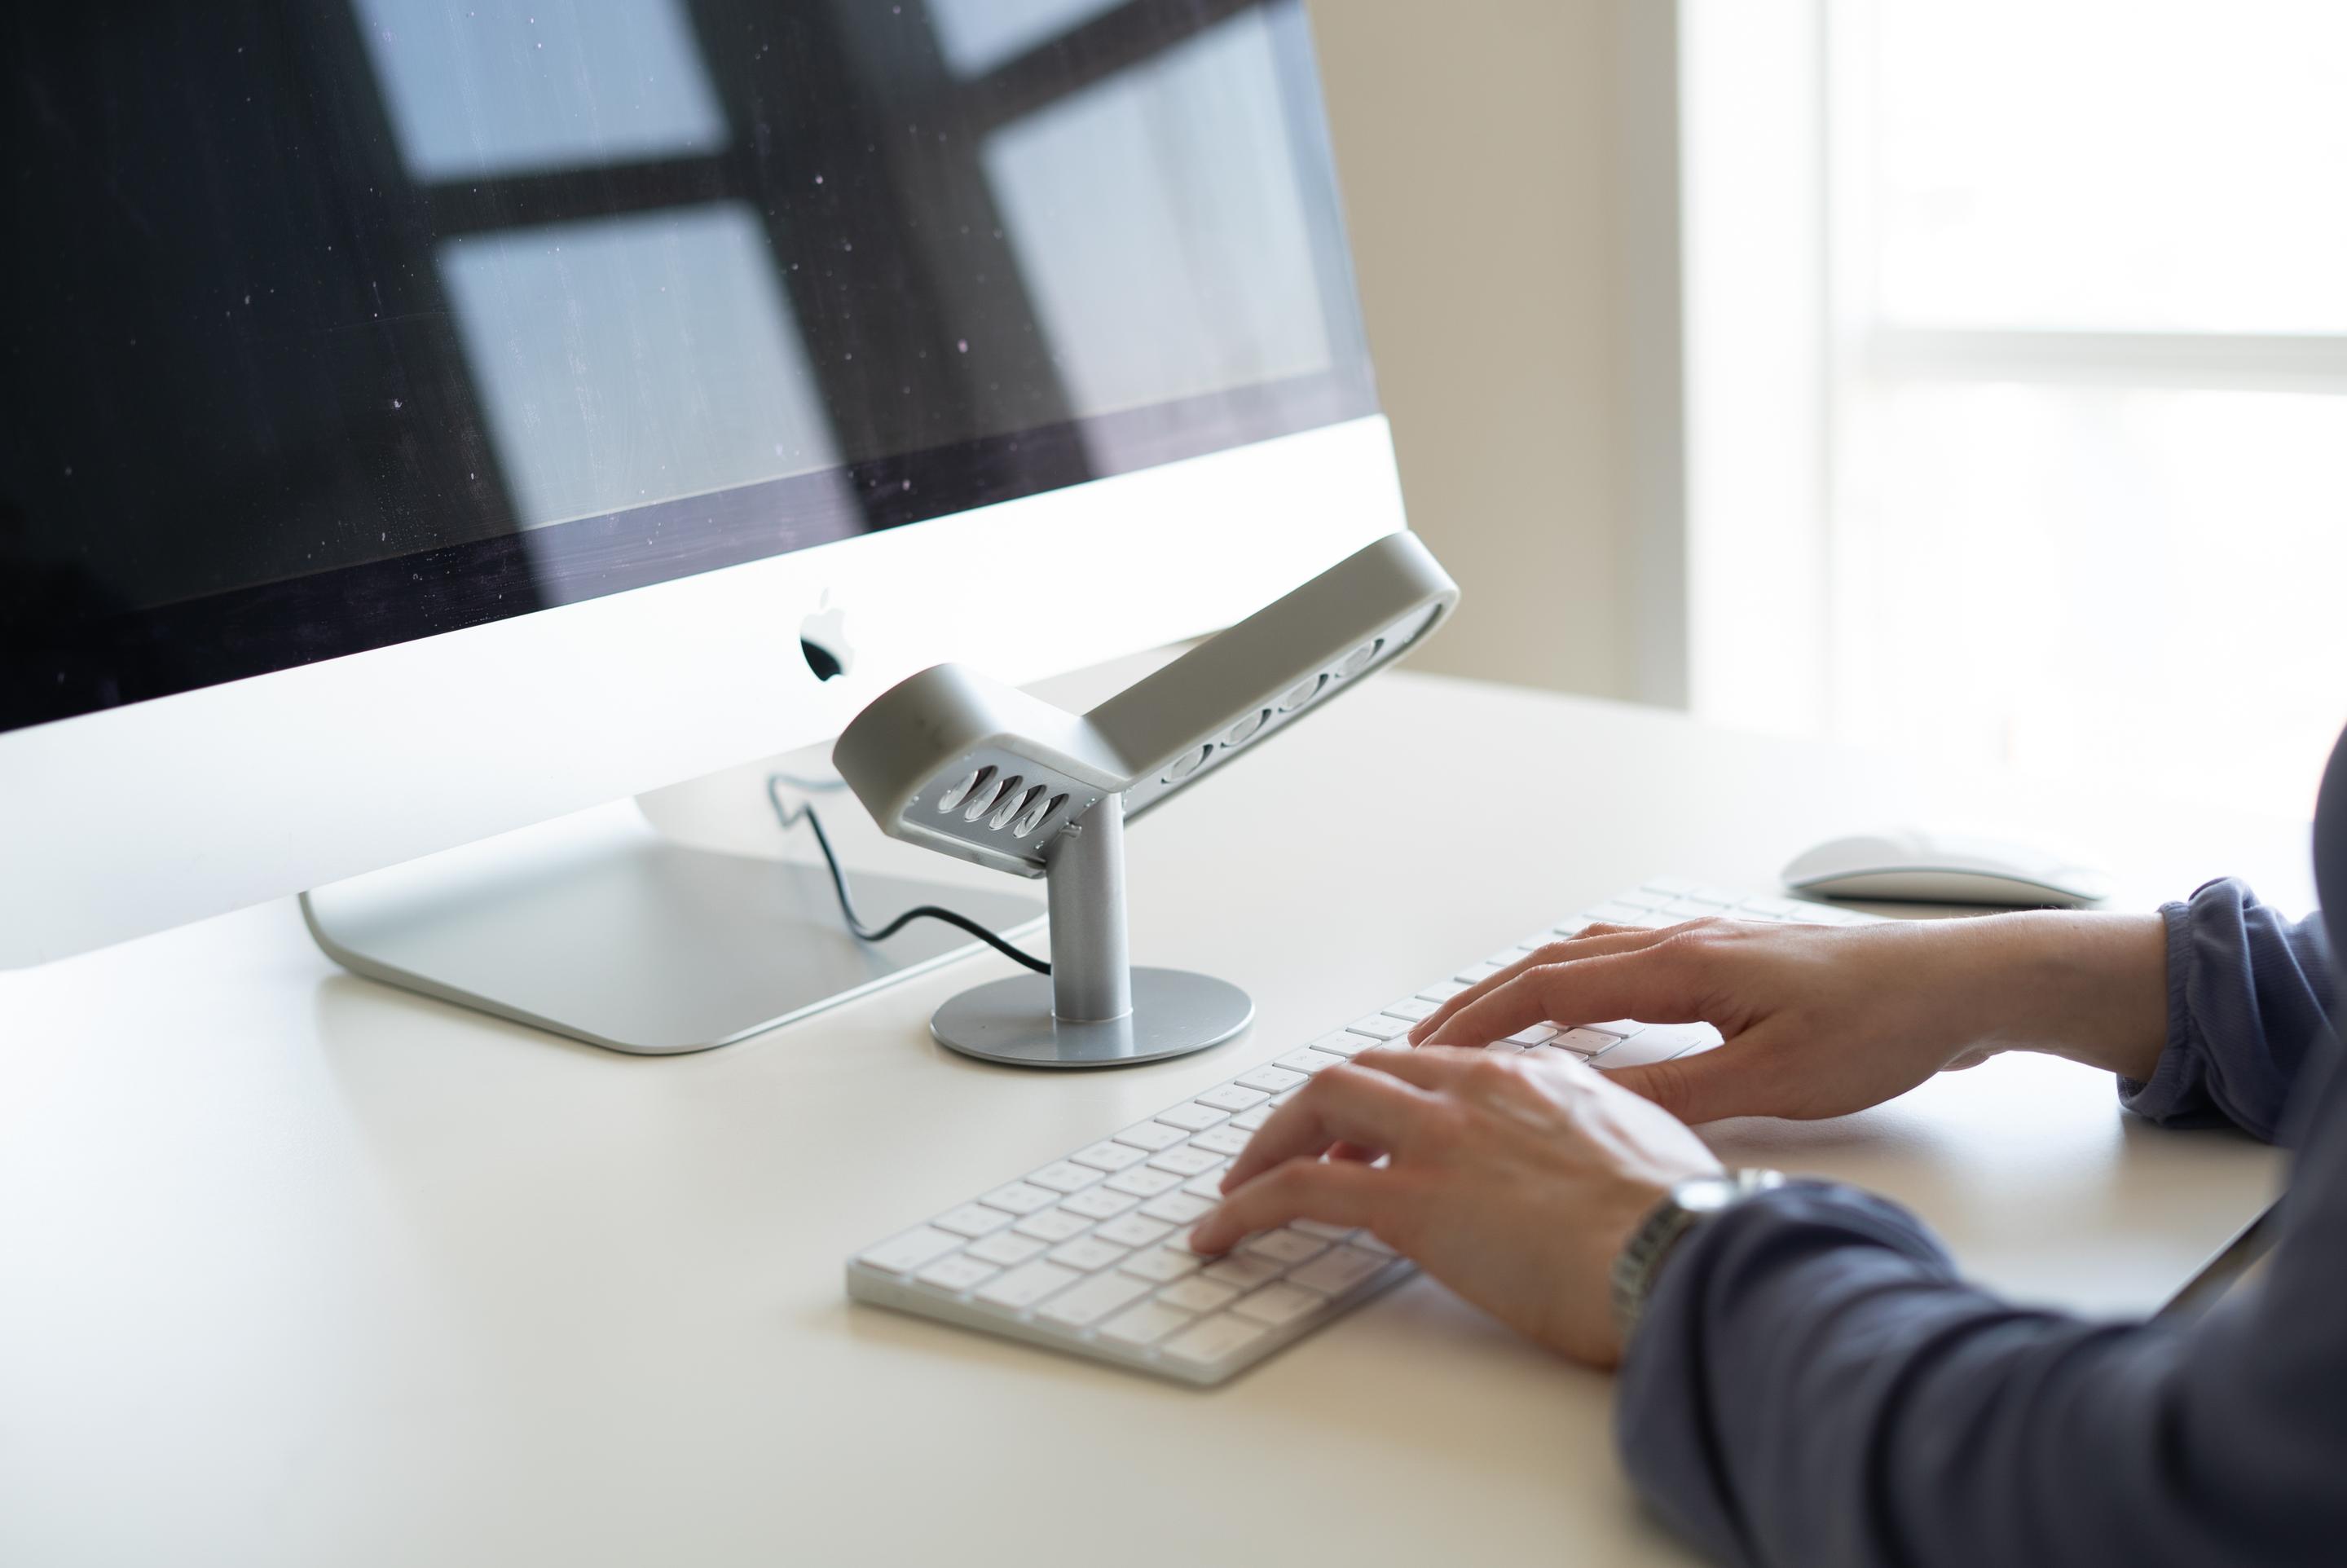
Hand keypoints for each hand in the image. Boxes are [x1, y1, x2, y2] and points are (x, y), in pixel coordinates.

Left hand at [1190, 1046, 1719, 1366]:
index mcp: (1534, 1075)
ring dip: (1268, 1145)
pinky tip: (1219, 1233)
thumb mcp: (1645, 1151)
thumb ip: (1594, 1142)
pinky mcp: (1407, 1200)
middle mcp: (1475, 1089)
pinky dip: (1245, 1207)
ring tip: (1238, 1189)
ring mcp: (1437, 1139)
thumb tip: (1589, 1171)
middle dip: (1314, 1110)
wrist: (1682, 1255)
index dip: (1387, 1098)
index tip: (1367, 1131)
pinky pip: (1297, 1188)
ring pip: (1317, 1105)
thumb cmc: (1682, 1225)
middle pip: (1362, 1070)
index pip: (1432, 1064)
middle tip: (1290, 1153)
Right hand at [1407, 911, 2170, 1122]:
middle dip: (1483, 1002)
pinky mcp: (1734, 961)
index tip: (1424, 1049)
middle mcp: (1685, 941)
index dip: (1479, 1020)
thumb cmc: (1884, 1022)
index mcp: (1682, 964)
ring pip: (1590, 956)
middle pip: (1553, 962)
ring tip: (1488, 1030)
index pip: (1548, 987)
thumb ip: (1678, 1096)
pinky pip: (1629, 963)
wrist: (1963, 984)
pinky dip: (1583, 985)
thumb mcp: (1774, 1079)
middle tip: (1426, 1042)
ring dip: (1529, 988)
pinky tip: (1591, 1020)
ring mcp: (1708, 945)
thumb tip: (1591, 1113)